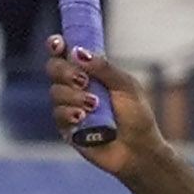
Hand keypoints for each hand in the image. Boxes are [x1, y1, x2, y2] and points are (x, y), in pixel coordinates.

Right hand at [46, 35, 164, 176]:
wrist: (139, 149)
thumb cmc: (137, 116)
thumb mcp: (126, 86)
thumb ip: (104, 68)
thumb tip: (78, 52)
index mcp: (90, 72)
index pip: (66, 53)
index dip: (57, 45)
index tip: (58, 44)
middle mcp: (76, 87)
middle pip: (53, 68)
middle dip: (65, 71)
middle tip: (84, 81)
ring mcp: (69, 106)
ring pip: (55, 91)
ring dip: (73, 95)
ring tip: (94, 105)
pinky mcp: (67, 127)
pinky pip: (57, 113)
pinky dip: (69, 112)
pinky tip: (82, 117)